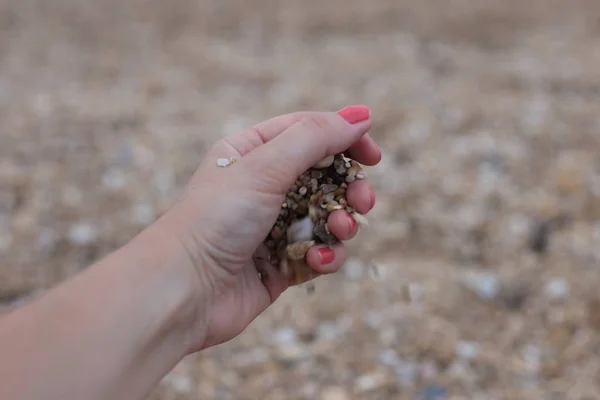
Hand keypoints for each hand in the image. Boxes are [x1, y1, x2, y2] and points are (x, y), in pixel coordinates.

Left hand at [158, 105, 380, 351]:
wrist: (183, 290)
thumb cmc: (215, 219)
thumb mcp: (265, 166)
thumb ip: (315, 137)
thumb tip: (361, 116)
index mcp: (251, 152)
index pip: (309, 133)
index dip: (345, 140)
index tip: (373, 157)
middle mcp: (262, 187)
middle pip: (325, 178)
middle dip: (349, 190)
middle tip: (363, 202)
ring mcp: (272, 226)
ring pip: (327, 218)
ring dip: (342, 225)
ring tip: (339, 231)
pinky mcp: (280, 263)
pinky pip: (318, 254)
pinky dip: (324, 257)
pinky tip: (315, 262)